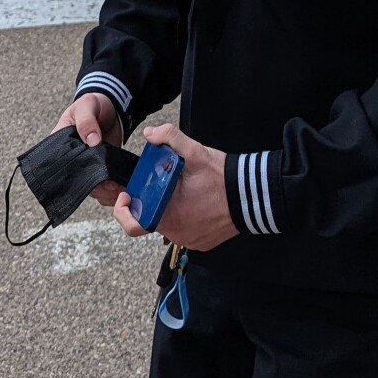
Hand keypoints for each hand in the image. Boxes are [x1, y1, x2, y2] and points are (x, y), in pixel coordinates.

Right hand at [55, 92, 123, 205]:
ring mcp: (88, 165)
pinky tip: (123, 187)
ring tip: (119, 189)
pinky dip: (113, 189)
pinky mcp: (102, 167)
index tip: (92, 177)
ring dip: (105, 191)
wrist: (111, 106)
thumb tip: (92, 141)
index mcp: (61, 145)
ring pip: (92, 186)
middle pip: (78, 181)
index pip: (61, 166)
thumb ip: (87, 121)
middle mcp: (72, 159)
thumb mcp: (86, 105)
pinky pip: (105, 184)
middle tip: (110, 185)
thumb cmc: (93, 104)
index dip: (74, 175)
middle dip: (95, 186)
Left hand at [113, 123, 237, 252]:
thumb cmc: (223, 178)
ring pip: (169, 224)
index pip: (134, 223)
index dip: (125, 210)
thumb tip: (151, 134)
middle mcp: (177, 232)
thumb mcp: (195, 152)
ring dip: (170, 208)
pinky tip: (195, 202)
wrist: (252, 196)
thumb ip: (170, 138)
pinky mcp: (201, 242)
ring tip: (183, 191)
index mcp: (168, 215)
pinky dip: (186, 217)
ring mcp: (189, 240)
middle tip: (162, 185)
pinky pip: (185, 231)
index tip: (127, 196)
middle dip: (154, 200)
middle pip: (152, 219)